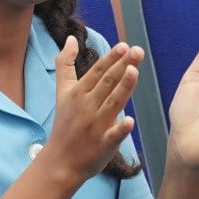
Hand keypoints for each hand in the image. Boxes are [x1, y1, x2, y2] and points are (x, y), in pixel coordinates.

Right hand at [41, 39, 142, 189]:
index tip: (124, 45)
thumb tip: (71, 38)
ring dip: (123, 87)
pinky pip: (113, 135)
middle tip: (137, 50)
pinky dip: (121, 128)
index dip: (111, 58)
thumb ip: (65, 64)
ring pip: (112, 103)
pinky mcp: (103, 144)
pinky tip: (130, 120)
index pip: (97, 72)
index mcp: (78, 93)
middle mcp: (87, 107)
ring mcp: (95, 126)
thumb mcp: (62, 92)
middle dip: (122, 66)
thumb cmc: (65, 123)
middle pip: (107, 83)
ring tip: (135, 71)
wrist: (60, 160)